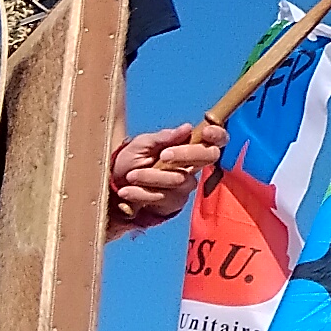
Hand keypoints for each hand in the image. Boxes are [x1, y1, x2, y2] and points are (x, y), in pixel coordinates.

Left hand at [107, 122, 224, 230]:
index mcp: (187, 147)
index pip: (215, 140)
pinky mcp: (174, 203)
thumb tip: (187, 128)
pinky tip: (128, 191)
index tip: (206, 132)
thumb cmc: (130, 160)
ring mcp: (185, 185)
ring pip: (179, 179)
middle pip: (208, 157)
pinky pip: (164, 197)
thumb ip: (163, 137)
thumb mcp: (141, 144)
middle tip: (163, 155)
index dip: (217, 135)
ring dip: (151, 177)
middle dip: (186, 154)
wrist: (113, 187)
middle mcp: (192, 166)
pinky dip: (142, 193)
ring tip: (131, 176)